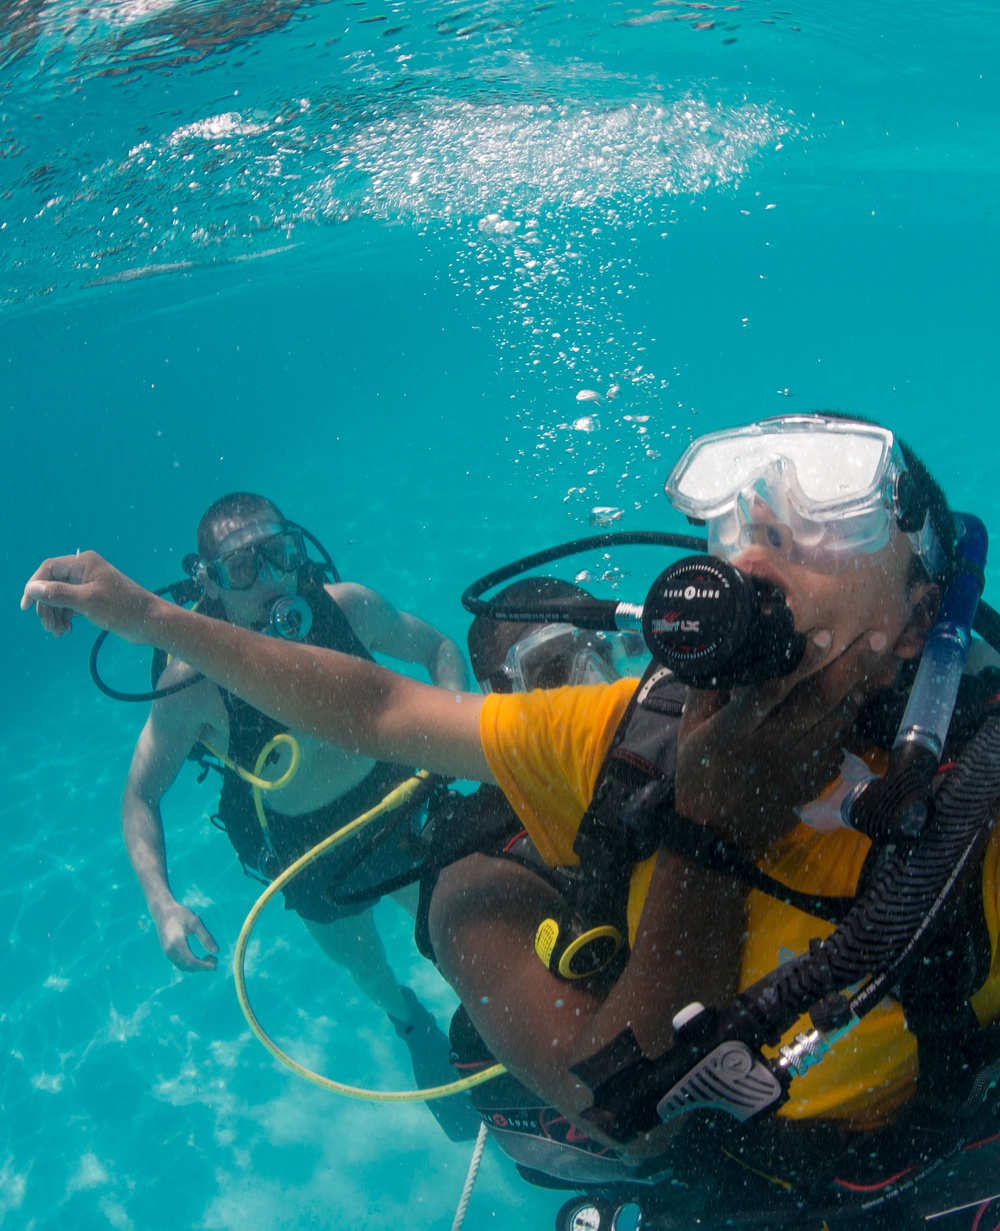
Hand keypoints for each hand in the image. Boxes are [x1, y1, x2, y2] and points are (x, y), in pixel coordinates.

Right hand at [21, 551, 159, 642]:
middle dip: (47, 607)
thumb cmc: (123, 608)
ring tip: (60, 633)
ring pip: (59, 597)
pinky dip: (64, 617)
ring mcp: (88, 584)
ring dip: (55, 615)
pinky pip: (69, 605)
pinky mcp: (92, 598)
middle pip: (52, 585)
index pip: (49, 569)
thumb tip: (31, 588)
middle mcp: (85, 570)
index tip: (26, 607)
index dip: (34, 586)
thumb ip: (58, 594)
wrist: (149, 622)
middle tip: (50, 628)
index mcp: (84, 563)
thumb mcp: (87, 602)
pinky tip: (67, 630)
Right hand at [154, 902, 219, 972]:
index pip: (191, 961)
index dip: (203, 966)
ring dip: (196, 966)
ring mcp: (167, 952)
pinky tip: (199, 958)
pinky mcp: (167, 952)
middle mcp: (170, 950)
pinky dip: (190, 964)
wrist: (163, 912)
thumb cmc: (181, 914)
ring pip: (183, 967)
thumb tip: (216, 951)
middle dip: (202, 966)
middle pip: (187, 966)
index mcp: (176, 942)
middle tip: (215, 961)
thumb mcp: (196, 922)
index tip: (215, 966)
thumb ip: (205, 937)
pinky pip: (179, 963)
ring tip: (209, 958)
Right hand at [675, 627, 892, 856]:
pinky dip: (850, 724)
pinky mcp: (810, 783)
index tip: (823, 634)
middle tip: (875, 639)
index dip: (799, 662)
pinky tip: (859, 702)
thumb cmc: (697, 774)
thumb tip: (720, 650)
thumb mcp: (689, 730)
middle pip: (818, 702)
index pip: (771, 689)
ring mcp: (795, 766)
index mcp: (735, 728)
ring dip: (859, 692)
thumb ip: (704, 690)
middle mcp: (770, 744)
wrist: (714, 835)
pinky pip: (838, 749)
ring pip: (836, 724)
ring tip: (879, 664)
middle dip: (850, 668)